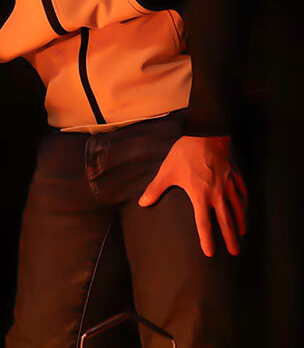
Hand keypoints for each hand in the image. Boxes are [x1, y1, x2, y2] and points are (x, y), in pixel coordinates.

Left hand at [139, 135, 247, 256]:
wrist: (205, 135)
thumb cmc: (184, 154)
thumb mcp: (167, 172)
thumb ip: (155, 189)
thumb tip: (142, 203)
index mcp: (200, 195)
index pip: (204, 223)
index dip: (207, 239)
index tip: (210, 253)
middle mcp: (217, 194)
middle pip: (226, 221)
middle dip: (230, 238)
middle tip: (235, 252)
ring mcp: (228, 185)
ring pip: (237, 208)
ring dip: (240, 222)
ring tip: (242, 233)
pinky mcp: (234, 176)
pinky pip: (242, 193)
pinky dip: (244, 203)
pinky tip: (244, 208)